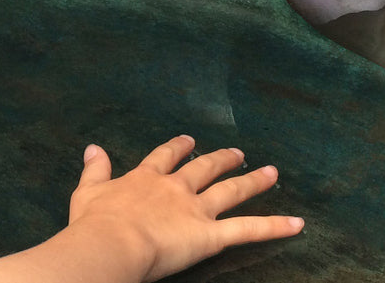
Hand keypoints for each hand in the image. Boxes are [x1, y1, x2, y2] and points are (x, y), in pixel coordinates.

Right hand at [67, 135, 303, 282]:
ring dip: (253, 182)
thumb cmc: (95, 224)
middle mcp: (176, 188)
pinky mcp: (211, 234)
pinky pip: (249, 229)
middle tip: (236, 152)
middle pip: (204, 168)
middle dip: (221, 159)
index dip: (178, 148)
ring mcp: (196, 209)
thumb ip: (95, 170)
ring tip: (271, 173)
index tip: (187, 140)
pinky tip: (297, 223)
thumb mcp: (87, 192)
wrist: (112, 244)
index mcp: (146, 179)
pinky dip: (274, 226)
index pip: (165, 157)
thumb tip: (93, 148)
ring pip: (231, 191)